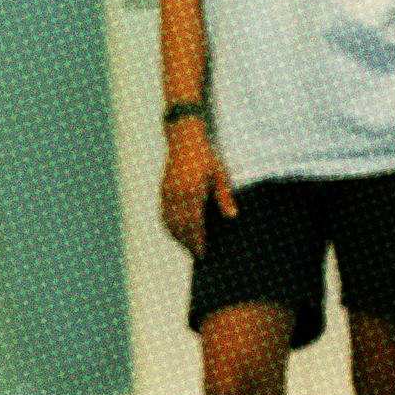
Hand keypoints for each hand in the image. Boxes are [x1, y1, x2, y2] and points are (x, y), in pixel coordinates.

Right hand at [157, 127, 233, 254]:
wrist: (183, 139)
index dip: (198, 241)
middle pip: (180, 227)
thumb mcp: (219, 174)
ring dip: (178, 237)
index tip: (204, 253)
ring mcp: (167, 193)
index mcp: (192, 191)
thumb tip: (232, 216)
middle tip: (198, 255)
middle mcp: (176, 195)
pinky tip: (178, 233)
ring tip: (189, 248)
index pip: (194, 223)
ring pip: (169, 223)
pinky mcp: (163, 191)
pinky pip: (164, 215)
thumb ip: (224, 196)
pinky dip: (170, 227)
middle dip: (188, 243)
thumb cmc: (205, 156)